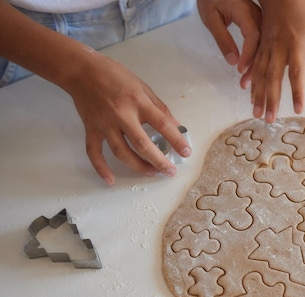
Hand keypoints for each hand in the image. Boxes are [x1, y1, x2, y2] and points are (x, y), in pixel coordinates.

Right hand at [65, 50, 190, 184]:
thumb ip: (160, 107)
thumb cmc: (115, 75)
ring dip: (137, 166)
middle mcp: (122, 115)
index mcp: (138, 102)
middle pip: (142, 144)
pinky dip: (101, 168)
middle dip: (158, 161)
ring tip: (151, 172)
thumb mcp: (142, 87)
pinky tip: (110, 181)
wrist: (81, 70)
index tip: (186, 152)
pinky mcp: (90, 129)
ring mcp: (104, 124)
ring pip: (121, 152)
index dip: (176, 140)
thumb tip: (176, 125)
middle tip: (170, 171)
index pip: (162, 124)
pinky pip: (94, 153)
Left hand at [197, 0, 261, 87]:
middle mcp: (257, 15)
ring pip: (262, 45)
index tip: (241, 69)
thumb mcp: (211, 19)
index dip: (248, 55)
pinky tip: (251, 71)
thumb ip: (223, 39)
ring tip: (247, 82)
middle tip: (245, 83)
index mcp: (245, 11)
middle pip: (261, 44)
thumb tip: (233, 61)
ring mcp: (259, 19)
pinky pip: (260, 42)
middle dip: (255, 65)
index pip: (253, 35)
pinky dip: (256, 58)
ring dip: (256, 65)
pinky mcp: (258, 23)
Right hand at [251, 0, 304, 122]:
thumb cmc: (303, 13)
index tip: (297, 108)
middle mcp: (277, 49)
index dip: (297, 92)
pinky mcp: (259, 46)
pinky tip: (247, 91)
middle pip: (273, 78)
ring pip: (260, 74)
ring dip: (258, 95)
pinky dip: (250, 79)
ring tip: (256, 112)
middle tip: (268, 119)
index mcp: (294, 46)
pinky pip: (253, 65)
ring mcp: (266, 48)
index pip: (296, 73)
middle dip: (270, 100)